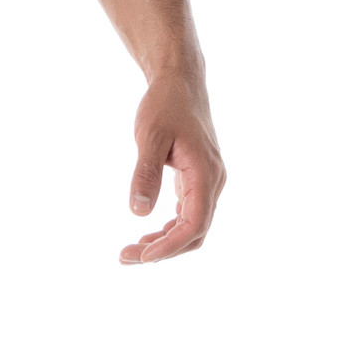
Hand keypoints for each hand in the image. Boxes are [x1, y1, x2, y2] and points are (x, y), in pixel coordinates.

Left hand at [119, 70, 224, 263]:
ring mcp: (208, 181)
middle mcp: (213, 182)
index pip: (194, 224)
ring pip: (193, 225)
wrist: (180, 81)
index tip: (142, 256)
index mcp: (206, 174)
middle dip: (164, 249)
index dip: (170, 245)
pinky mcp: (199, 178)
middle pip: (195, 232)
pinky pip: (189, 212)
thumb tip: (138, 213)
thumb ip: (146, 173)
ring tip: (132, 250)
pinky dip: (170, 227)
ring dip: (166, 241)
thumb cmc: (165, 105)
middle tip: (126, 257)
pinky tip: (148, 233)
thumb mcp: (150, 136)